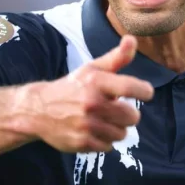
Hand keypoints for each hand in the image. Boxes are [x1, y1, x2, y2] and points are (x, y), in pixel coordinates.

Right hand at [31, 35, 153, 152]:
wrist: (39, 109)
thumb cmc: (73, 87)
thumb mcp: (92, 69)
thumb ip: (117, 57)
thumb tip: (132, 38)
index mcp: (96, 82)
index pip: (131, 87)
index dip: (144, 91)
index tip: (145, 93)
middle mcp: (92, 103)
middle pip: (132, 116)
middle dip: (127, 113)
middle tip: (116, 109)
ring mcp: (86, 124)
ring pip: (122, 133)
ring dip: (116, 128)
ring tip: (103, 120)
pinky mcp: (82, 143)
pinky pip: (108, 146)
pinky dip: (104, 140)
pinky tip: (93, 131)